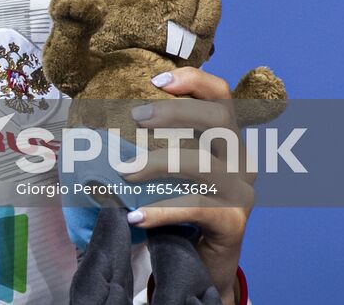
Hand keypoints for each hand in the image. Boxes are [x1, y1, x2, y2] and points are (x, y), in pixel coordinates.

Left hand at [122, 67, 250, 304]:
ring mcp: (241, 193)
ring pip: (204, 163)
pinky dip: (162, 210)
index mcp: (228, 141)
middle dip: (175, 112)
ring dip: (159, 162)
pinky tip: (136, 216)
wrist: (204, 265)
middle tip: (136, 116)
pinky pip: (196, 207)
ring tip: (124, 170)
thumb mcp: (172, 170)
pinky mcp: (233, 223)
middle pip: (219, 119)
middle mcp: (242, 161)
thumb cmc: (181, 208)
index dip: (194, 81)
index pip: (222, 96)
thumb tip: (102, 122)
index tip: (157, 79)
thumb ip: (157, 144)